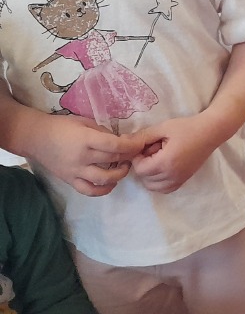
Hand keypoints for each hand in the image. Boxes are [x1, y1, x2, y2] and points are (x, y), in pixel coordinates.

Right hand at [26, 115, 143, 196]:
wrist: (35, 137)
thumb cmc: (61, 126)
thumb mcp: (85, 122)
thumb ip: (103, 132)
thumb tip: (123, 141)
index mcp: (86, 139)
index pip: (115, 145)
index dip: (132, 146)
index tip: (141, 144)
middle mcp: (82, 157)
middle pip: (113, 160)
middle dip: (129, 156)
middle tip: (134, 153)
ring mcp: (75, 171)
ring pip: (104, 179)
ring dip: (120, 174)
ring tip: (124, 167)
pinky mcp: (70, 180)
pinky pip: (89, 190)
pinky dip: (103, 190)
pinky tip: (111, 183)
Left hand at [129, 114, 222, 192]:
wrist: (210, 132)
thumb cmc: (187, 127)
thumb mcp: (162, 128)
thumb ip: (142, 136)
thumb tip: (123, 141)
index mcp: (166, 162)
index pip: (140, 169)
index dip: (138, 158)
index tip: (145, 147)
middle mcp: (172, 175)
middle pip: (145, 179)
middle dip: (144, 166)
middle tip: (153, 151)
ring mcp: (179, 179)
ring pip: (153, 187)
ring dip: (150, 175)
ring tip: (157, 160)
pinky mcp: (184, 180)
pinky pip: (165, 189)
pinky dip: (159, 182)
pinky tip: (163, 168)